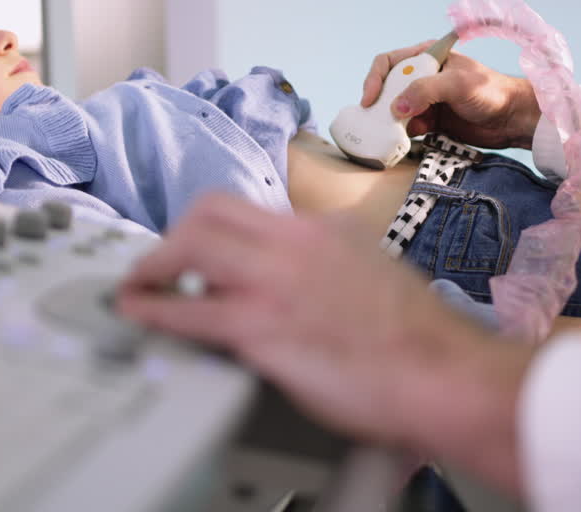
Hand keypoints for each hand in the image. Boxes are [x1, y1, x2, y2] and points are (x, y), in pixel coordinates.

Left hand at [117, 193, 532, 496]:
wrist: (442, 372)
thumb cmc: (420, 339)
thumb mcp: (373, 273)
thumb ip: (332, 265)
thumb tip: (305, 277)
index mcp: (322, 231)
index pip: (246, 209)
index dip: (207, 227)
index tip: (192, 247)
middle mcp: (295, 244)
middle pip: (208, 212)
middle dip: (173, 238)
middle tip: (157, 265)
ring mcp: (276, 282)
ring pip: (191, 247)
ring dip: (153, 267)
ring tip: (137, 287)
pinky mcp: (264, 328)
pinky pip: (191, 311)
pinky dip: (155, 310)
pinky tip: (140, 315)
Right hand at [361, 42, 540, 148]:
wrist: (511, 119)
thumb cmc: (490, 91)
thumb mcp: (457, 84)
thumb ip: (425, 91)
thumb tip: (397, 108)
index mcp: (427, 57)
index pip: (389, 62)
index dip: (374, 79)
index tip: (370, 100)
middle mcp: (422, 76)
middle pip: (387, 88)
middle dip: (381, 104)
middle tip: (378, 120)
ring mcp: (426, 100)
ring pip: (395, 110)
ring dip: (391, 121)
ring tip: (394, 132)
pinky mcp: (431, 121)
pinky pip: (408, 127)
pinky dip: (404, 134)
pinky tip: (409, 139)